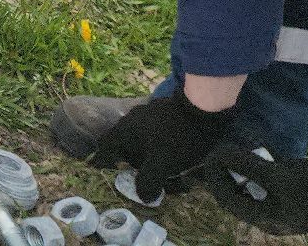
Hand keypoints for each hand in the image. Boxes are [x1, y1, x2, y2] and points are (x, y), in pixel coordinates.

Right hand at [92, 88, 234, 199]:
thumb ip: (148, 183)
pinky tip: (173, 154)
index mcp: (124, 131)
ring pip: (140, 139)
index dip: (104, 161)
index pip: (105, 147)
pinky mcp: (163, 113)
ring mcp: (146, 114)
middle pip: (124, 145)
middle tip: (145, 177)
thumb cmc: (177, 137)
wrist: (203, 108)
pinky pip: (154, 133)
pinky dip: (159, 146)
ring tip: (165, 169)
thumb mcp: (162, 164)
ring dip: (148, 155)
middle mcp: (130, 120)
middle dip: (133, 163)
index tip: (111, 173)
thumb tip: (143, 197)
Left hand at [200, 147, 307, 233]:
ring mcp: (286, 211)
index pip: (225, 199)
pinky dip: (264, 171)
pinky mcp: (298, 200)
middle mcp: (273, 219)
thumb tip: (217, 154)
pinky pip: (272, 186)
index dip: (214, 176)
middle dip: (228, 173)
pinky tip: (264, 153)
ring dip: (246, 170)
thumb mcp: (278, 174)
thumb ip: (245, 165)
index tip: (211, 153)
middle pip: (238, 195)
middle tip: (224, 151)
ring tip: (241, 149)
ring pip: (255, 189)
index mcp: (265, 219)